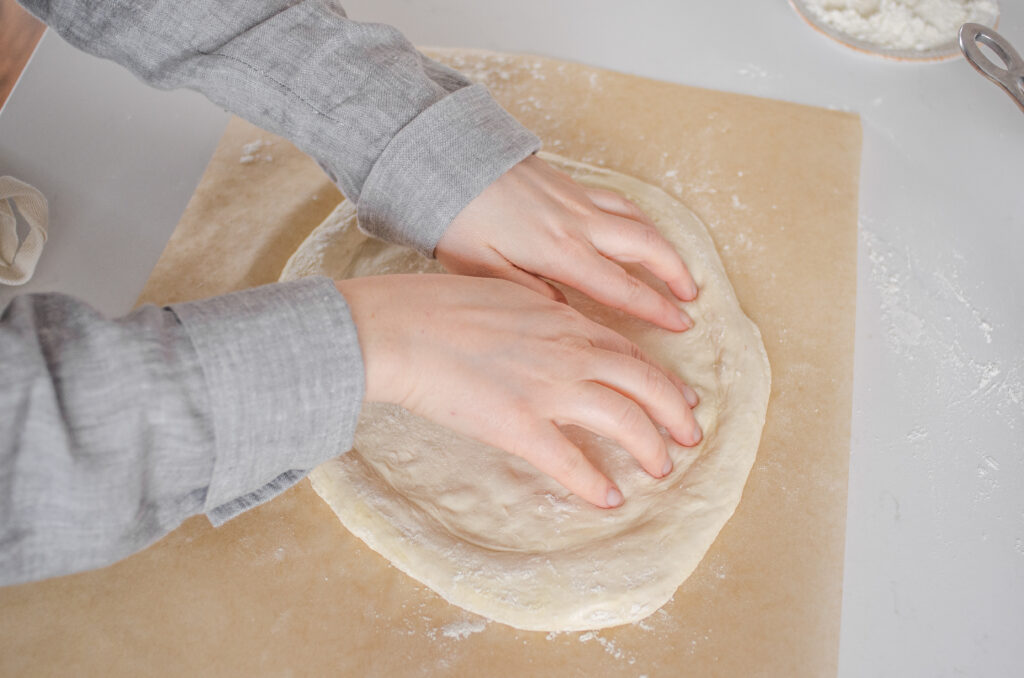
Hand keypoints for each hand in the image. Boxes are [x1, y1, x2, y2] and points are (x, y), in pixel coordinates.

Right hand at [337, 274, 700, 508]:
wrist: (402, 328)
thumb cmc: (438, 307)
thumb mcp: (503, 294)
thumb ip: (538, 314)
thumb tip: (553, 326)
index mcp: (562, 320)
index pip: (626, 352)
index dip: (659, 377)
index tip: (678, 395)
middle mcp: (568, 352)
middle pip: (642, 383)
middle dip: (674, 411)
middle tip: (690, 435)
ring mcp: (548, 389)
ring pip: (622, 419)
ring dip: (649, 446)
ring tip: (662, 467)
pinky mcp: (520, 426)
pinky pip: (570, 461)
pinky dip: (594, 483)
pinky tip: (609, 499)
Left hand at [436, 155, 697, 330]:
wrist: (446, 160)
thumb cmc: (457, 220)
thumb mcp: (483, 270)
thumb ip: (529, 294)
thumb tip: (566, 313)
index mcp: (559, 252)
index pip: (621, 287)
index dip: (655, 309)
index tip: (681, 324)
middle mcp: (578, 223)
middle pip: (645, 247)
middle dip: (675, 273)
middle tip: (692, 299)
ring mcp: (576, 199)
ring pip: (637, 220)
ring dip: (663, 245)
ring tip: (676, 268)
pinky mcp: (568, 183)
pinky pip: (617, 200)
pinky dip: (638, 217)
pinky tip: (638, 228)